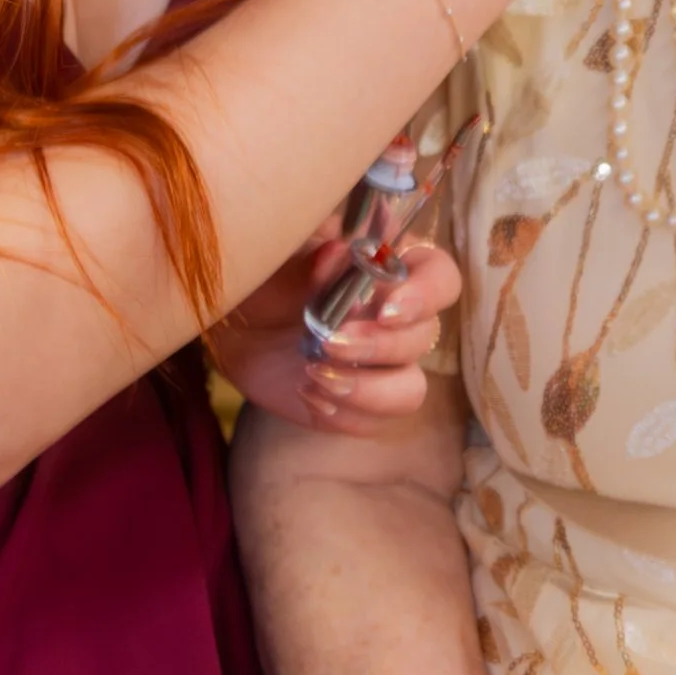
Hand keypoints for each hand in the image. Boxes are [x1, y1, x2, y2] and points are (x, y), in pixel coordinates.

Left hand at [208, 235, 460, 429]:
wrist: (235, 327)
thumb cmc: (265, 278)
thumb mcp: (278, 260)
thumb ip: (310, 258)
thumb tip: (337, 252)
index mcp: (390, 269)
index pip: (440, 276)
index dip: (426, 295)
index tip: (387, 311)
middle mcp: (397, 319)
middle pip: (423, 338)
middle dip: (379, 346)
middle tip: (330, 343)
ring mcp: (383, 366)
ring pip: (411, 390)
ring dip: (368, 390)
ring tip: (314, 375)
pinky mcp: (361, 404)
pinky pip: (374, 422)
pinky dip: (342, 414)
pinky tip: (307, 392)